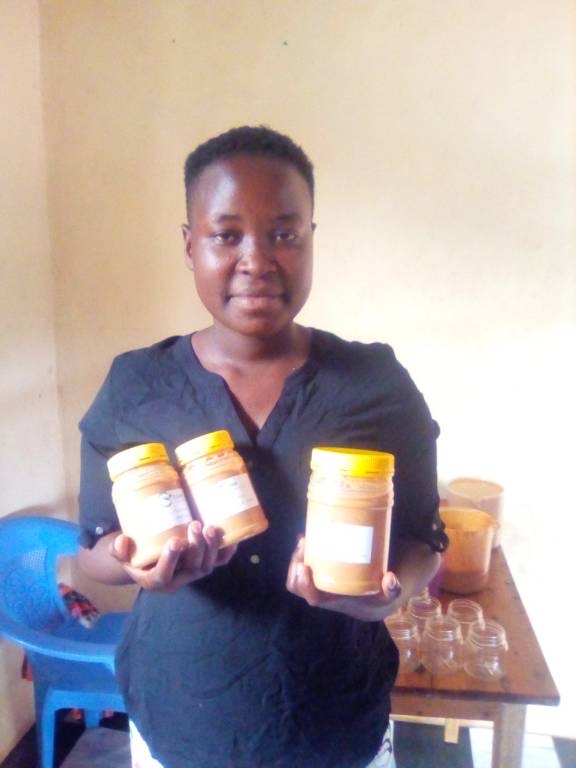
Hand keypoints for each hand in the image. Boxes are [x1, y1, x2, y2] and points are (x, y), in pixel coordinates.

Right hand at [110, 521, 236, 591]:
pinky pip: (220, 561)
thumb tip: (122, 540)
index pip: (164, 575)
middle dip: (196, 548)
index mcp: (154, 580)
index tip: (175, 541)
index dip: (171, 560)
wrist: (147, 558)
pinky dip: (227, 551)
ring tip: (210, 527)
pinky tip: (231, 537)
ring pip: (208, 565)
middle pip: (192, 569)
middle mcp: (177, 579)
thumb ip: (118, 549)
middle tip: (195, 525)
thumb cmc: (133, 555)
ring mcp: (192, 573)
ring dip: (212, 547)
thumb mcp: (120, 554)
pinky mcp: (203, 564)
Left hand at [286, 537, 401, 621]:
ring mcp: (319, 582)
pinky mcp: (320, 571)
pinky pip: (304, 563)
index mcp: (335, 602)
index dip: (304, 585)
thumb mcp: (389, 594)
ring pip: (297, 573)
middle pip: (297, 584)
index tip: (304, 566)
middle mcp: (323, 593)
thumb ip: (393, 589)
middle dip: (295, 564)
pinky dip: (303, 551)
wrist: (378, 598)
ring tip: (304, 539)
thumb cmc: (380, 595)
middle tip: (304, 543)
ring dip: (297, 556)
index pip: (313, 598)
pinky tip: (308, 536)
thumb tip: (390, 579)